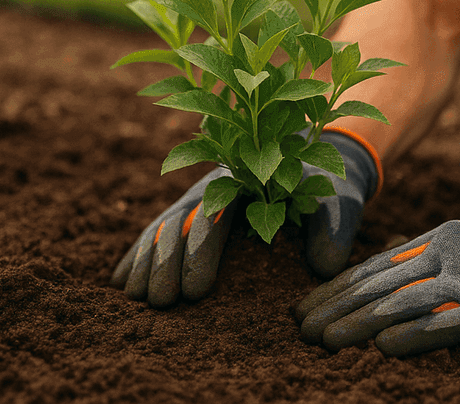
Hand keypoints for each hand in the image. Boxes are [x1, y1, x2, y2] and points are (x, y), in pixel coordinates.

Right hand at [111, 130, 379, 306]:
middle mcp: (216, 185)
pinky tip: (120, 282)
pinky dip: (138, 254)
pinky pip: (158, 232)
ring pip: (162, 226)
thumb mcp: (339, 198)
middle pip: (179, 221)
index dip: (200, 251)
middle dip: (164, 262)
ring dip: (145, 261)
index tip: (196, 292)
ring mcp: (201, 196)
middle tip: (160, 304)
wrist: (323, 155)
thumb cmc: (329, 183)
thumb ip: (333, 227)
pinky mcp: (194, 211)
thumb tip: (324, 265)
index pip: (215, 213)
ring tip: (134, 299)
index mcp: (248, 179)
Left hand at [295, 191, 459, 355]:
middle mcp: (449, 253)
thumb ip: (433, 248)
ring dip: (358, 325)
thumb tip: (392, 250)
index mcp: (441, 237)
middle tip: (300, 330)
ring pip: (401, 302)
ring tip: (325, 344)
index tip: (306, 307)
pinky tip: (381, 350)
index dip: (337, 288)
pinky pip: (442, 323)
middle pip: (379, 283)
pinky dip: (409, 337)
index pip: (377, 264)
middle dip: (335, 308)